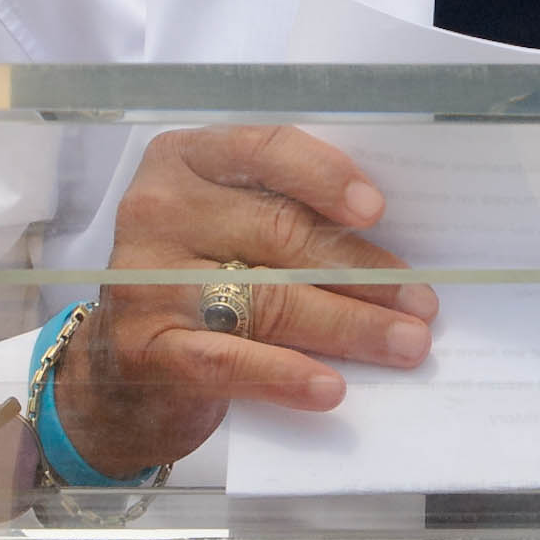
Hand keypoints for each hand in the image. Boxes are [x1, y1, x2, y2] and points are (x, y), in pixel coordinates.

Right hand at [50, 126, 435, 476]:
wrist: (118, 377)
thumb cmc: (198, 284)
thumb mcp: (230, 230)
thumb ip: (287, 218)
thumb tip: (392, 249)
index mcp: (185, 161)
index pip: (264, 151)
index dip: (326, 177)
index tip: (378, 211)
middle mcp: (157, 210)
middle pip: (280, 233)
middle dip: (363, 272)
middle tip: (422, 304)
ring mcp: (144, 279)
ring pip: (267, 298)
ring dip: (348, 325)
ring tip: (405, 344)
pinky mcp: (143, 348)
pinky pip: (228, 359)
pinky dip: (286, 374)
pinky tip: (331, 387)